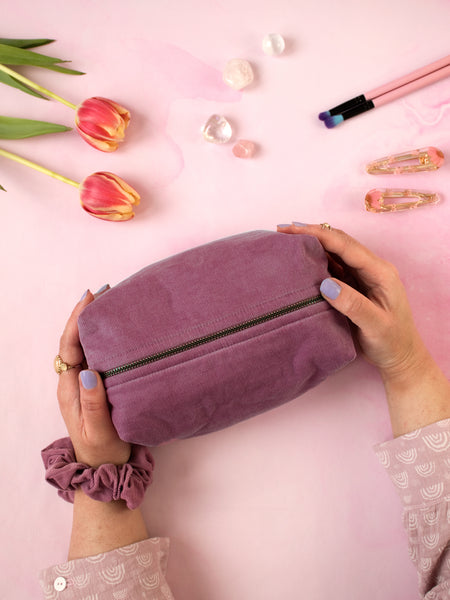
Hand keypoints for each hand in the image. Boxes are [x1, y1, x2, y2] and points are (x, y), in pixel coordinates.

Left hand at [57, 290, 130, 467]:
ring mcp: (86, 383)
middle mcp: (76, 381)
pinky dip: (107, 339)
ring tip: (112, 304)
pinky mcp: (98, 387)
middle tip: (106, 292)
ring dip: (96, 325)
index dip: (77, 321)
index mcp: (71, 388)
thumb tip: (89, 371)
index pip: (69, 347)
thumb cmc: (102, 451)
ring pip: (87, 347)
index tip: (90, 298)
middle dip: (86, 314)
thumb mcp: (99, 429)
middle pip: (76, 341)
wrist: (106, 468)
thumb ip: (94, 402)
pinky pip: (99, 356)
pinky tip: (120, 332)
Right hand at [277, 224, 429, 383]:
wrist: (400, 358)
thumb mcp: (375, 326)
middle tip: (282, 230)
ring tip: (287, 241)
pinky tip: (301, 260)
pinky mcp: (353, 286)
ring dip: (312, 245)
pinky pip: (332, 267)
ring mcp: (361, 277)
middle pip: (339, 243)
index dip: (319, 235)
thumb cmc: (392, 342)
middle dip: (312, 233)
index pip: (346, 246)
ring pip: (335, 253)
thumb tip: (325, 284)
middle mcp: (371, 269)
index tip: (294, 229)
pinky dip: (316, 261)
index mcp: (380, 272)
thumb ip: (353, 304)